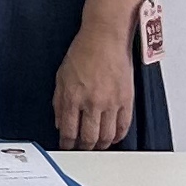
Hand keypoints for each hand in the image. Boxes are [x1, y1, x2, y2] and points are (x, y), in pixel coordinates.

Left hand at [51, 13, 137, 149]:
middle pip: (88, 138)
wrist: (105, 37)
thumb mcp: (61, 76)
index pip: (69, 131)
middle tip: (82, 148)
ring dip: (101, 145)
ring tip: (97, 145)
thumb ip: (59, 102)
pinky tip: (113, 136)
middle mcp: (92, 103)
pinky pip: (123, 126)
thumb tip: (60, 123)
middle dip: (83, 148)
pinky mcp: (126, 100)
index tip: (67, 146)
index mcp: (73, 97)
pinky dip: (118, 136)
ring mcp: (110, 103)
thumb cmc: (84, 51)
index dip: (67, 144)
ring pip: (106, 137)